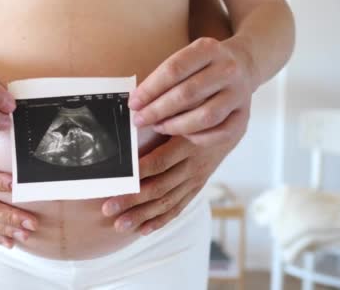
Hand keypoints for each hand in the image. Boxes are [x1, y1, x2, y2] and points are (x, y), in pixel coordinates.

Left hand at [101, 116, 246, 234]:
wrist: (230, 124)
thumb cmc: (197, 112)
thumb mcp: (183, 110)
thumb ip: (161, 115)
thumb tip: (130, 112)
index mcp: (187, 143)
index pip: (159, 162)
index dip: (137, 174)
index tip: (115, 182)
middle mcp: (193, 165)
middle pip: (159, 187)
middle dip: (132, 200)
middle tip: (108, 208)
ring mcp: (196, 180)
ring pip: (167, 202)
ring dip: (142, 215)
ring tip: (120, 225)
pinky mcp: (196, 188)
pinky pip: (178, 208)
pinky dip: (161, 220)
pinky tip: (143, 230)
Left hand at [129, 37, 257, 146]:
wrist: (245, 63)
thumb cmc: (204, 65)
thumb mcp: (188, 58)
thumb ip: (165, 76)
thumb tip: (137, 102)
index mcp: (209, 49)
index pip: (175, 69)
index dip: (151, 88)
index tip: (133, 103)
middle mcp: (227, 69)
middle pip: (188, 94)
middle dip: (158, 110)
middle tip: (139, 120)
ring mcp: (239, 93)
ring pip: (205, 116)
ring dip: (176, 126)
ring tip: (157, 127)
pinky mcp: (245, 115)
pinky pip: (220, 133)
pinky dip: (198, 138)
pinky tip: (182, 136)